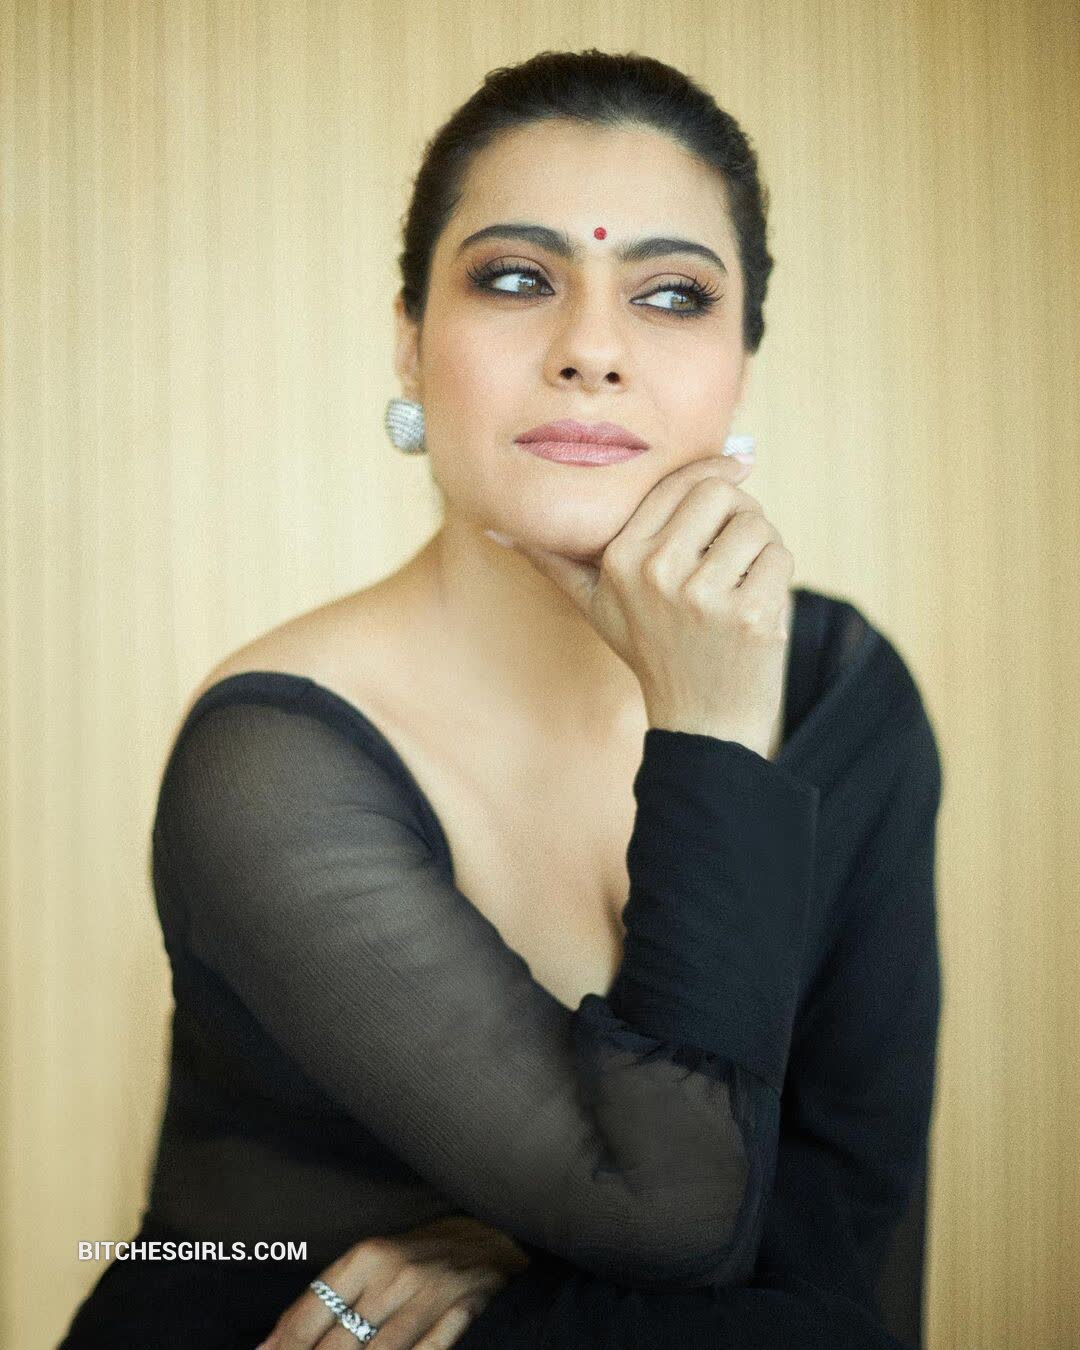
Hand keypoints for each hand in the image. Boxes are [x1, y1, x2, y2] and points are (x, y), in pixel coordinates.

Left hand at [258, 1215, 529, 1349]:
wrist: (491, 1233)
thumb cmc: (421, 1252)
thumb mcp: (376, 1259)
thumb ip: (335, 1297)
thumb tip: (279, 1340)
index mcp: (367, 1256)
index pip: (312, 1310)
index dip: (282, 1345)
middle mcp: (394, 1275)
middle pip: (339, 1342)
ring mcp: (429, 1296)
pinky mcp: (461, 1313)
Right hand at [497, 454, 793, 756]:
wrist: (701, 722)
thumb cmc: (652, 653)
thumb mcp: (596, 606)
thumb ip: (554, 562)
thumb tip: (493, 528)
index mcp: (620, 559)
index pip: (678, 484)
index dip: (713, 471)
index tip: (736, 469)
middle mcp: (656, 573)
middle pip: (721, 493)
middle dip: (739, 510)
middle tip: (736, 543)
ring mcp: (704, 596)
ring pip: (756, 524)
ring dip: (761, 547)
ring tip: (742, 583)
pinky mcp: (750, 615)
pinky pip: (779, 557)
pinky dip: (778, 576)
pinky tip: (756, 608)